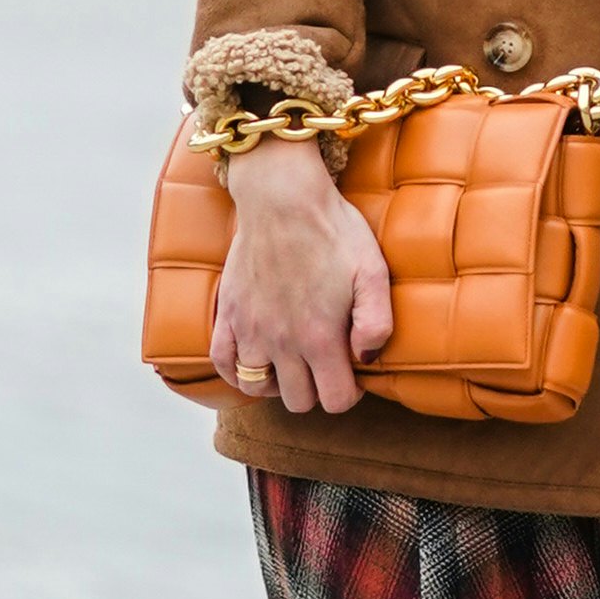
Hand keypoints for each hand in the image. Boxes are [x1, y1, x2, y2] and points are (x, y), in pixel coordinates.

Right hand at [214, 140, 394, 417]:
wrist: (282, 198)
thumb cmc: (332, 231)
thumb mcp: (372, 272)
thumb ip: (378, 323)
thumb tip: (365, 360)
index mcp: (320, 338)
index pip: (335, 401)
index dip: (349, 392)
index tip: (352, 369)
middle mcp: (281, 342)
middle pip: (298, 401)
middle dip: (317, 389)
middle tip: (325, 361)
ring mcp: (250, 330)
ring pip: (259, 388)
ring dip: (279, 383)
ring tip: (293, 362)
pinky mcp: (228, 314)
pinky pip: (222, 363)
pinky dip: (236, 372)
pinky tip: (254, 361)